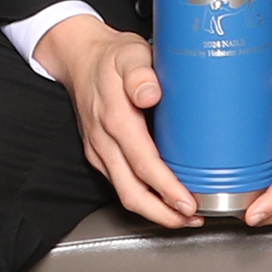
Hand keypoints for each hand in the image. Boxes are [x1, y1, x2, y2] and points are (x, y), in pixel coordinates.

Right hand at [38, 14, 195, 228]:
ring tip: (183, 216)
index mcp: (115, 118)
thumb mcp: (130, 53)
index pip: (143, 163)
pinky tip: (162, 198)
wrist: (79, 55)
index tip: (188, 203)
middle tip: (192, 219)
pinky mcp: (99, 154)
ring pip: (124, 192)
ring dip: (154, 210)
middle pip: (131, 192)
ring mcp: (99, 149)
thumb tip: (149, 94)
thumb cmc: (111, 56)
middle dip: (162, 213)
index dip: (166, 188)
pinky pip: (119, 183)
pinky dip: (142, 198)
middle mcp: (104, 139)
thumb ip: (140, 72)